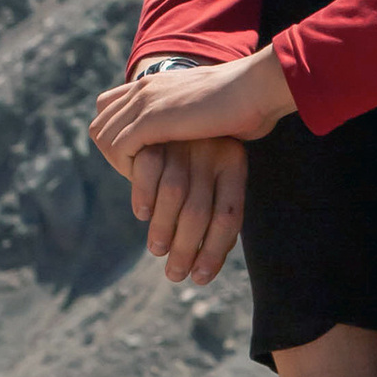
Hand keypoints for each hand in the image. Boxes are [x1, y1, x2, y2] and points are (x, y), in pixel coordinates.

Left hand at [91, 49, 291, 169]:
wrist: (255, 89)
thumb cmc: (247, 104)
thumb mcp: (208, 109)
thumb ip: (190, 117)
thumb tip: (198, 133)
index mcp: (155, 83)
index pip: (108, 107)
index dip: (117, 135)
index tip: (142, 159)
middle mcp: (144, 88)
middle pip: (100, 123)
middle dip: (113, 154)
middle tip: (141, 176)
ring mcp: (145, 101)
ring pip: (103, 137)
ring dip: (119, 164)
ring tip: (145, 181)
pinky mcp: (151, 119)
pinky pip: (118, 148)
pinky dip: (128, 170)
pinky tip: (152, 180)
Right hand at [126, 137, 246, 286]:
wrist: (190, 98)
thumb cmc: (204, 148)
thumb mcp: (220, 170)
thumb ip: (216, 207)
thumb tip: (207, 263)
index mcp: (234, 162)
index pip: (228, 216)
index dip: (214, 252)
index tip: (201, 278)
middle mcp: (212, 150)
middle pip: (199, 212)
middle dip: (185, 250)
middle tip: (175, 275)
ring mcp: (183, 140)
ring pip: (173, 195)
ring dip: (162, 229)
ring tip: (158, 251)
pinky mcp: (156, 133)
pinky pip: (149, 170)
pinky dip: (143, 196)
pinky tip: (142, 215)